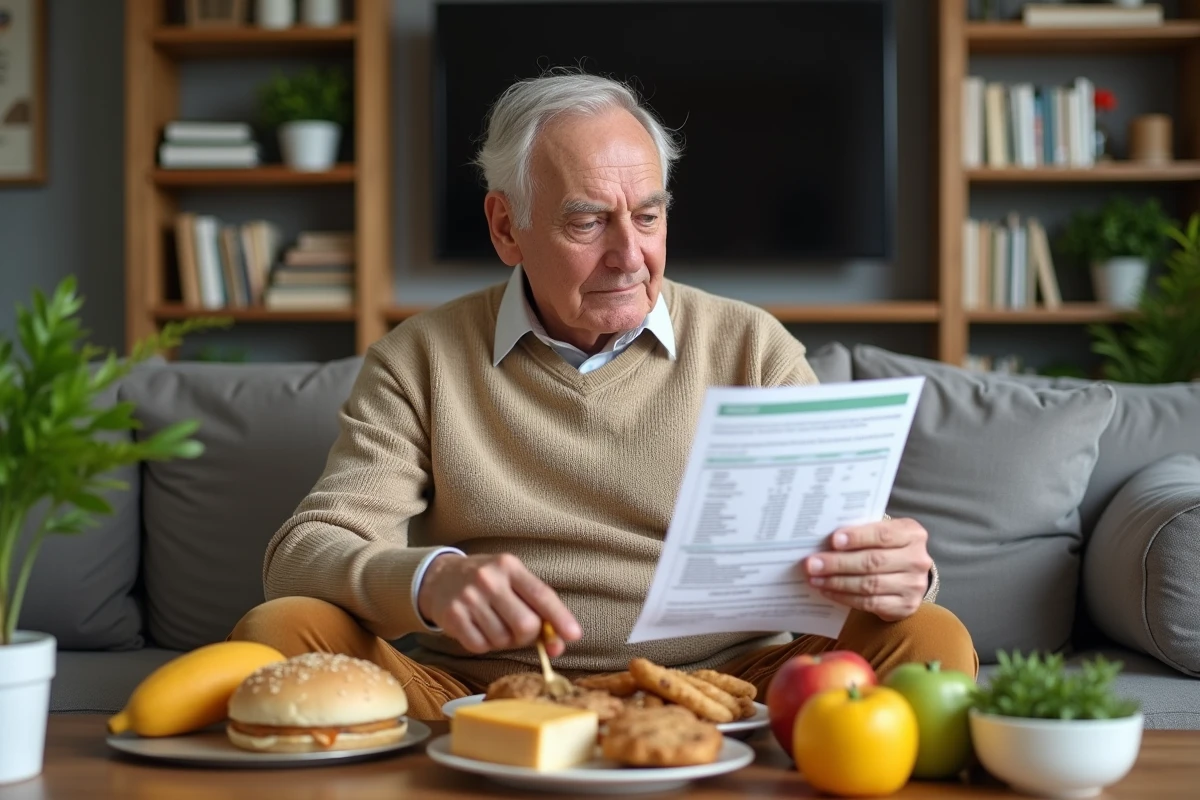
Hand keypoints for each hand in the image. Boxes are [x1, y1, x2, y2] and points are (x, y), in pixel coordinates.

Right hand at [417, 552, 581, 655]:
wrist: (439, 577)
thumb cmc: (487, 582)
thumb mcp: (512, 581)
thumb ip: (537, 608)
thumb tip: (558, 645)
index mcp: (510, 567)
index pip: (542, 595)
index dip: (560, 618)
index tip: (574, 635)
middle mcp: (489, 579)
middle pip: (526, 624)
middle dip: (528, 636)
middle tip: (521, 632)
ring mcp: (469, 597)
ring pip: (503, 639)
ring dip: (504, 641)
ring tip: (495, 624)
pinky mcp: (453, 616)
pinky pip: (480, 646)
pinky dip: (484, 645)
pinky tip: (479, 629)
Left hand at [802, 517, 932, 621]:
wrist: (907, 575)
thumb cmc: (885, 548)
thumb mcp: (880, 534)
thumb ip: (860, 533)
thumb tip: (823, 540)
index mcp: (912, 533)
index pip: (883, 534)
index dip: (857, 537)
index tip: (833, 540)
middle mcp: (917, 559)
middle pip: (873, 561)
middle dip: (839, 563)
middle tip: (812, 564)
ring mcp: (914, 585)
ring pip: (870, 584)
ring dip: (838, 582)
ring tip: (815, 579)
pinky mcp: (905, 606)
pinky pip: (870, 603)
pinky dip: (845, 598)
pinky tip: (828, 591)